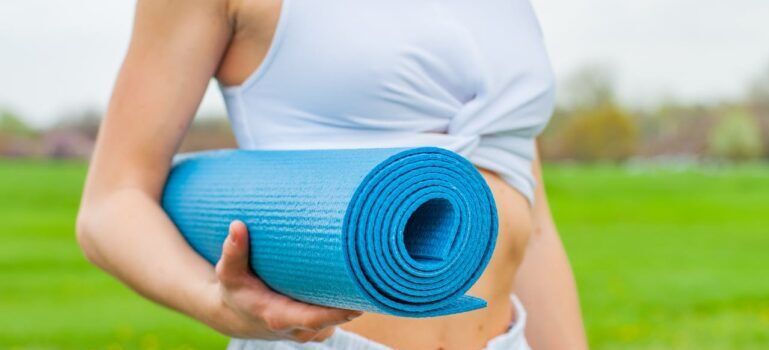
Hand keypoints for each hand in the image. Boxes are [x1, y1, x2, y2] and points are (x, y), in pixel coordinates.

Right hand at [204, 220, 362, 341]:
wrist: (237, 315)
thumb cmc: (237, 291)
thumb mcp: (229, 273)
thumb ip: (234, 251)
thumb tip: (237, 225)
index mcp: (279, 317)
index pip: (313, 319)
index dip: (337, 313)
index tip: (358, 302)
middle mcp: (298, 330)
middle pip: (334, 318)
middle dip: (353, 299)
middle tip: (371, 272)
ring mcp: (311, 333)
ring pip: (339, 318)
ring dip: (352, 299)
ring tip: (366, 271)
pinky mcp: (318, 329)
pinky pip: (338, 318)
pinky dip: (346, 303)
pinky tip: (356, 281)